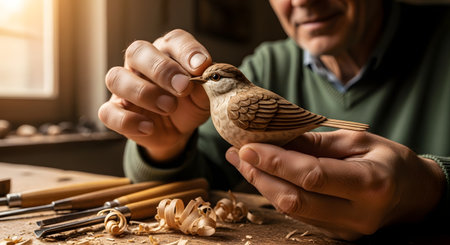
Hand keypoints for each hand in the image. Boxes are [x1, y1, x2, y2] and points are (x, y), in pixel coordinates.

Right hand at [99, 29, 211, 161]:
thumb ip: (206, 84)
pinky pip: (108, 112)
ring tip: (169, 107)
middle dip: (161, 69)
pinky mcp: (115, 111)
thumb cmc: (190, 104)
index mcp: (167, 52)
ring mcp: (124, 87)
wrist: (179, 131)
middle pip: (137, 51)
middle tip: (183, 87)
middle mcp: (141, 64)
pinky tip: (149, 127)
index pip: (173, 40)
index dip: (187, 51)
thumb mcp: (205, 95)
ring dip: (143, 92)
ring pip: (116, 78)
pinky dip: (128, 120)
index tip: (201, 67)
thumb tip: (206, 74)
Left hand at [225, 130, 445, 239]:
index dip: (275, 162)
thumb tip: (276, 139)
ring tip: (243, 161)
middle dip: (260, 175)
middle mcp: (358, 214)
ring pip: (292, 210)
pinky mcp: (337, 234)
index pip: (311, 175)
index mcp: (370, 183)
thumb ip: (317, 143)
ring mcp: (346, 230)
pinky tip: (263, 176)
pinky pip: (299, 215)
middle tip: (238, 153)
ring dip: (262, 185)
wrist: (414, 195)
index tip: (247, 147)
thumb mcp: (359, 141)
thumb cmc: (390, 161)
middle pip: (294, 199)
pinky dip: (277, 194)